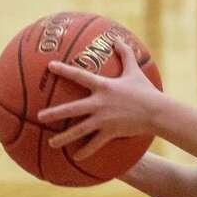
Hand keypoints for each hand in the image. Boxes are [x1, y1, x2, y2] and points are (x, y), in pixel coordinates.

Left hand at [38, 40, 161, 160]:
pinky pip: (95, 143)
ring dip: (64, 138)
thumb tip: (118, 38)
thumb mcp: (135, 71)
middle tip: (39, 116)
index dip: (64, 70)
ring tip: (51, 143)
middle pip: (72, 109)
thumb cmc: (146, 90)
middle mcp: (99, 103)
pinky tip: (76, 157)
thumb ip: (125, 54)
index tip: (49, 66)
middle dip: (54, 113)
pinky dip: (86, 151)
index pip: (79, 76)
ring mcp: (104, 119)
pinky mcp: (110, 132)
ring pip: (79, 130)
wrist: (157, 111)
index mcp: (104, 87)